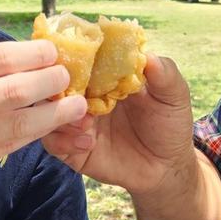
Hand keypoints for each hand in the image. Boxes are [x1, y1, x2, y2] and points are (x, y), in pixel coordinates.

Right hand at [0, 39, 86, 199]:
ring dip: (52, 115)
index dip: (34, 54)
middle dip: (50, 83)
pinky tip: (45, 127)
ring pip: (16, 125)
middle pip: (13, 91)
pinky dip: (29, 136)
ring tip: (74, 106)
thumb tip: (24, 58)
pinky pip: (4, 149)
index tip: (54, 52)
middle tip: (68, 77)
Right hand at [42, 53, 195, 196]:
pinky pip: (52, 141)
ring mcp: (75, 121)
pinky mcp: (72, 148)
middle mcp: (85, 94)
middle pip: (55, 82)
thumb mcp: (174, 96)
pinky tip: (87, 142)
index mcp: (105, 75)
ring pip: (47, 111)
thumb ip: (164, 74)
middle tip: (71, 91)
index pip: (81, 56)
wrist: (167, 167)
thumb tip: (147, 55)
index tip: (73, 54)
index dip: (74, 52)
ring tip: (85, 121)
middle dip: (57, 84)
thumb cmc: (169, 124)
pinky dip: (63, 139)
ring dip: (60, 113)